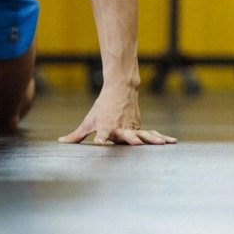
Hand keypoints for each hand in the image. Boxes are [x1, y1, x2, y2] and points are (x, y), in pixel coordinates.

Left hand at [58, 89, 175, 144]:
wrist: (120, 90)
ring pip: (143, 134)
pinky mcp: (140, 127)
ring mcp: (132, 127)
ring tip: (161, 144)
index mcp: (106, 126)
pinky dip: (162, 137)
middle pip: (126, 134)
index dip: (100, 138)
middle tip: (136, 143)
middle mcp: (120, 128)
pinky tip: (172, 141)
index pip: (102, 134)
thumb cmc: (102, 108)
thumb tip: (61, 142)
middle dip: (131, 139)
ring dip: (152, 139)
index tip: (99, 143)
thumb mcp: (88, 121)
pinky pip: (152, 133)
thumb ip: (76, 135)